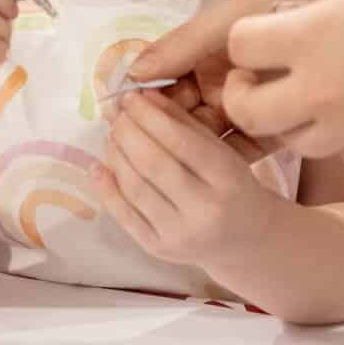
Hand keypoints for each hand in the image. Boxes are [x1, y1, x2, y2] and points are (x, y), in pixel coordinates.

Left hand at [96, 89, 277, 268]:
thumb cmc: (232, 185)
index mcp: (228, 177)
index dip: (149, 116)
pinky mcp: (159, 249)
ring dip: (115, 156)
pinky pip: (125, 216)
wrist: (245, 239)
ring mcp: (180, 234)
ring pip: (135, 188)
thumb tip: (143, 95)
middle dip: (127, 132)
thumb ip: (184, 123)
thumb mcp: (220, 151)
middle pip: (152, 164)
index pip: (180, 141)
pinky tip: (98, 167)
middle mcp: (205, 209)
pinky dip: (106, 188)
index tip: (130, 97)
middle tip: (115, 114)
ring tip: (110, 135)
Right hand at [124, 0, 334, 143]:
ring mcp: (246, 109)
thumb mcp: (231, 20)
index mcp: (204, 55)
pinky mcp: (274, 134)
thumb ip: (184, 43)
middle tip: (149, 146)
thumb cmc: (286, 9)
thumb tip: (132, 72)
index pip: (164, 85)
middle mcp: (220, 84)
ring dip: (192, 147)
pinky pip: (241, 151)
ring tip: (178, 159)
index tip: (129, 117)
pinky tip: (209, 167)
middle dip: (166, 130)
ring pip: (207, 137)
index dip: (146, 102)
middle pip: (181, 115)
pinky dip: (224, 159)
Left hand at [223, 0, 343, 167]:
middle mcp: (323, 90)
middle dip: (245, 94)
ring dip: (292, 119)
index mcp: (312, 37)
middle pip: (247, 111)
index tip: (261, 38)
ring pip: (292, 140)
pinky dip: (342, 136)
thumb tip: (288, 23)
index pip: (237, 47)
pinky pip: (342, 152)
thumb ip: (316, 9)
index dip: (246, 41)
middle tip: (262, 80)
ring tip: (318, 92)